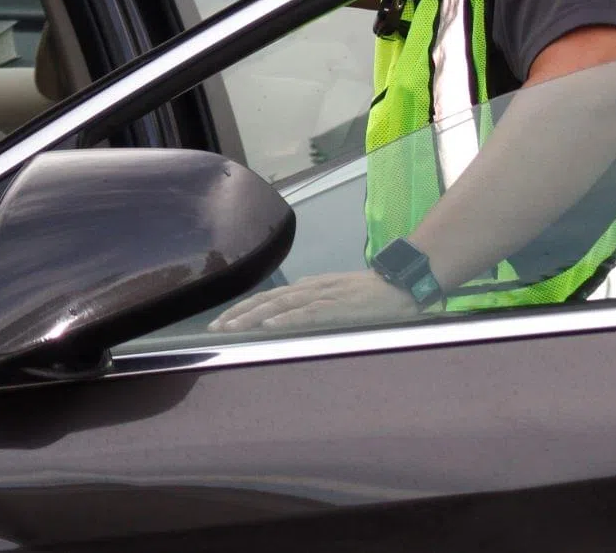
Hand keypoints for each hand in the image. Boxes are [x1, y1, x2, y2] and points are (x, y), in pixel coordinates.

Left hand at [208, 271, 419, 332]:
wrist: (399, 286)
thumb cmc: (370, 295)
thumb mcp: (335, 294)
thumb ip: (312, 299)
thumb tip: (289, 308)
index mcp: (308, 287)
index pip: (268, 297)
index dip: (243, 309)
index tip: (222, 323)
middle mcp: (310, 288)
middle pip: (267, 299)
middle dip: (238, 314)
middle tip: (215, 329)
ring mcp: (323, 296)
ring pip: (280, 305)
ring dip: (253, 316)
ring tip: (232, 327)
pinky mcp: (337, 307)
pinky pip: (307, 313)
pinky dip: (286, 318)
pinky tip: (269, 325)